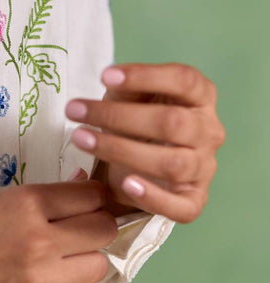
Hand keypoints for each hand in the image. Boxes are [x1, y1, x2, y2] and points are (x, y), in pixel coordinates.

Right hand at [0, 182, 116, 282]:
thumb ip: (36, 202)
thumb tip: (81, 191)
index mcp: (26, 204)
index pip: (93, 195)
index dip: (96, 199)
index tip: (89, 205)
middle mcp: (39, 240)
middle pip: (104, 231)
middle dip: (97, 229)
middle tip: (78, 234)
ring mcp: (37, 281)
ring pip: (97, 268)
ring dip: (83, 263)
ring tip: (58, 263)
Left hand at [65, 62, 224, 222]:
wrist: (134, 166)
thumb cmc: (134, 122)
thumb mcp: (128, 97)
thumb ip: (126, 87)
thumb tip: (110, 78)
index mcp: (200, 97)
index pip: (185, 80)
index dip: (146, 76)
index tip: (105, 76)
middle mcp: (209, 131)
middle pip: (173, 122)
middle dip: (119, 116)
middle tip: (74, 111)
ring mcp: (204, 167)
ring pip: (173, 163)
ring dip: (122, 151)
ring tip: (81, 140)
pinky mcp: (193, 200)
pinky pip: (182, 206)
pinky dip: (154, 197)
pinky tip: (126, 183)